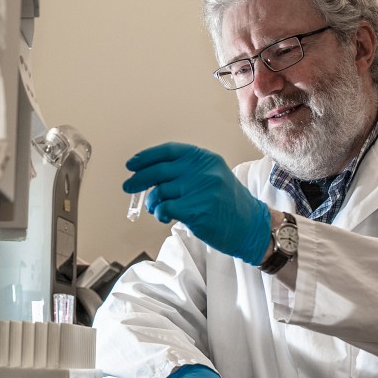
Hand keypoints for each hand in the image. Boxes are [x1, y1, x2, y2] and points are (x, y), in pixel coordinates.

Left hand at [123, 142, 270, 265]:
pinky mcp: (197, 210)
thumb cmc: (226, 203)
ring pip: (159, 191)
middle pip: (159, 171)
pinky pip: (165, 208)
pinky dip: (159, 212)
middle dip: (138, 179)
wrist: (250, 226)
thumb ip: (184, 170)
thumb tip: (148, 173)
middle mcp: (203, 170)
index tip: (132, 164)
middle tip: (128, 186)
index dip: (146, 157)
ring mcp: (201, 189)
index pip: (169, 151)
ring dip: (151, 201)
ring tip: (155, 208)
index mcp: (205, 158)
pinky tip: (164, 216)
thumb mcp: (211, 175)